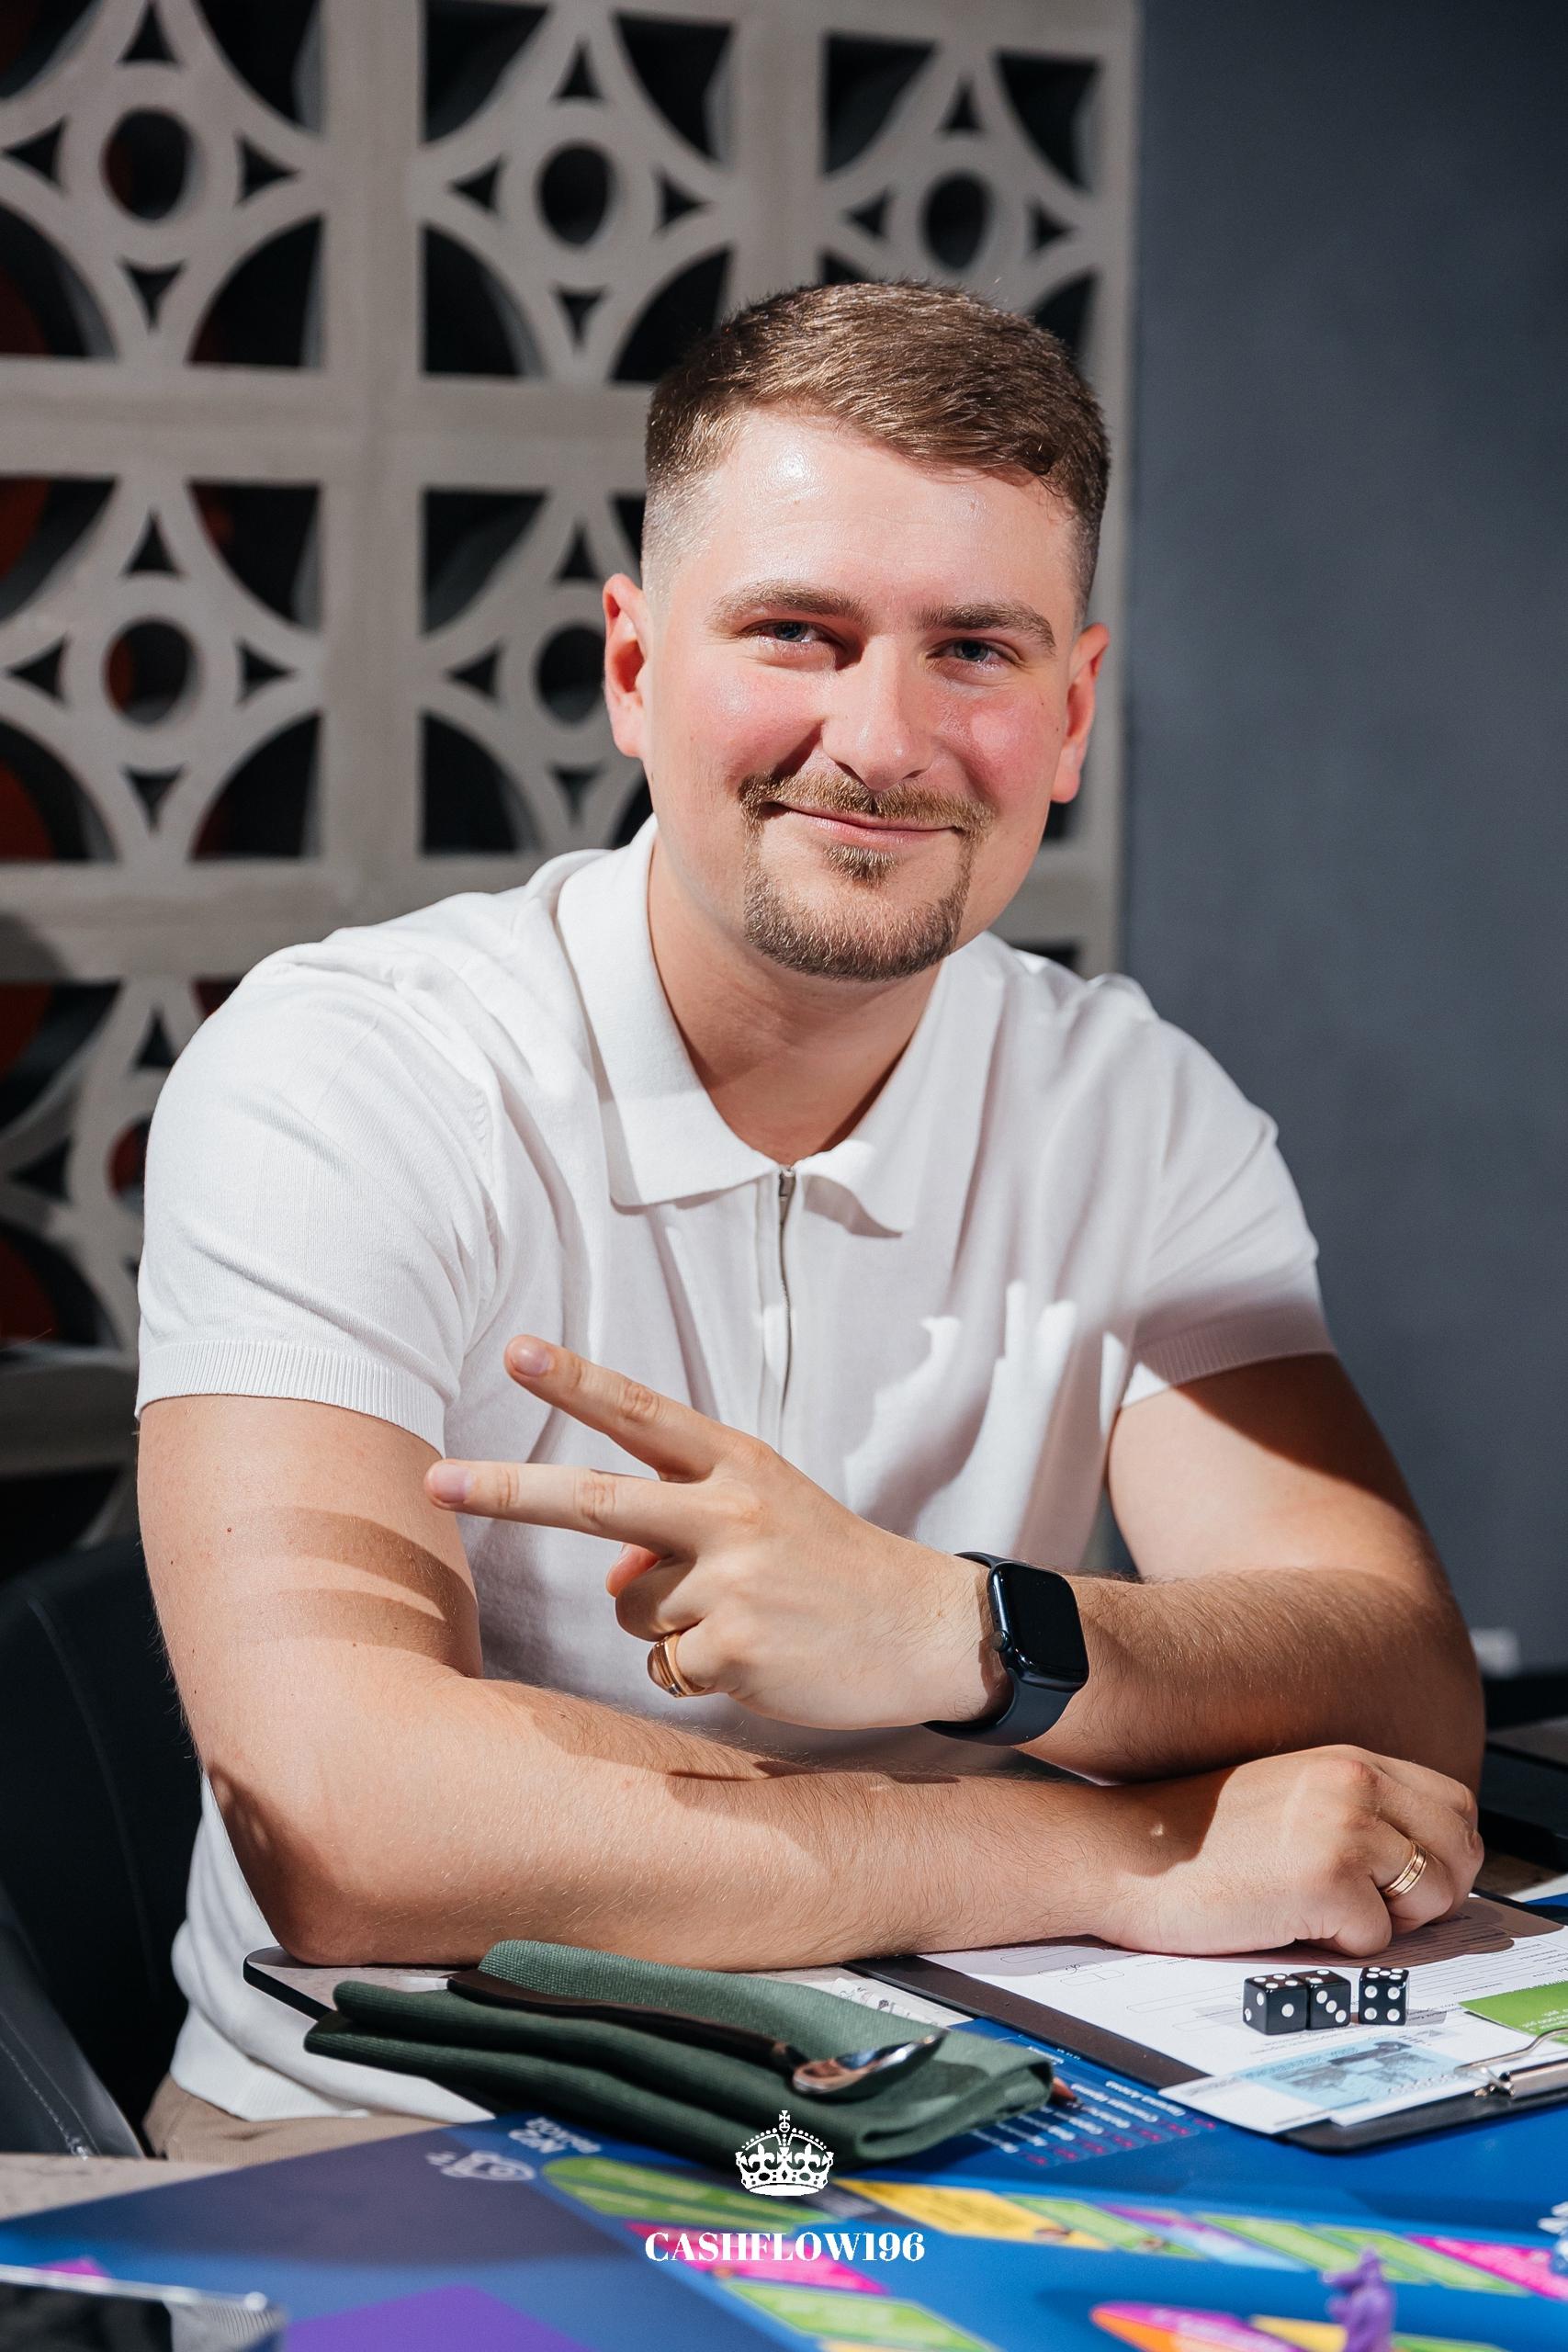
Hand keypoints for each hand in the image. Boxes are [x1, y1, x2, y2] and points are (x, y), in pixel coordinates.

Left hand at [425, 1336, 1007, 1728]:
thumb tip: (612, 1576)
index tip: (516, 1351)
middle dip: (507, 1491)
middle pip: (595, 1502)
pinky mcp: (735, 1649)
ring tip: (745, 1618)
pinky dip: (692, 1671)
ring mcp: (731, 1582)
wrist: (927, 1630)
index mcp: (738, 1464)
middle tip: (435, 1479)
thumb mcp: (765, 1519)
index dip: (575, 1381)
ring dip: (664, 1623)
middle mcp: (729, 1513)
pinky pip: (663, 1664)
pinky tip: (756, 1659)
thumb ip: (680, 1527)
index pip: (642, 1413)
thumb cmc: (832, 1566)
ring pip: (631, 1606)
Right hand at [1092, 1744, 1483, 1957]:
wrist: (1119, 1853)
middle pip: (1460, 1849)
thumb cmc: (1191, 1838)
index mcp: (1346, 1760)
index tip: (1406, 1879)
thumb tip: (1422, 1861)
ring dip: (1387, 1920)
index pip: (1455, 1803)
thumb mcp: (1287, 1796)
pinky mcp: (1325, 1880)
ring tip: (1322, 1910)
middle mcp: (1353, 1782)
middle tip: (1376, 1908)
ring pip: (1432, 1897)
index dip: (1442, 1853)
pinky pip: (1378, 1938)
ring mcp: (1343, 1827)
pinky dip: (1340, 1946)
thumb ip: (1353, 1809)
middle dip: (1433, 1892)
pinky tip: (1288, 1921)